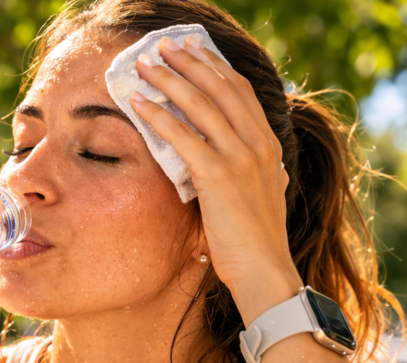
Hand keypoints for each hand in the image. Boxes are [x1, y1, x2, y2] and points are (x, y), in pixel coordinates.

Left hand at [128, 37, 302, 323]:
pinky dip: (158, 116)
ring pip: (200, 105)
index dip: (215, 68)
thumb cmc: (256, 244)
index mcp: (269, 147)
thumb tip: (239, 168)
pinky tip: (138, 104)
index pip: (240, 93)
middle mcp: (258, 144)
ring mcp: (240, 158)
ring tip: (144, 65)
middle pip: (220, 88)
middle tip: (163, 46)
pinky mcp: (219, 176)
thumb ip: (253, 175)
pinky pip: (182, 137)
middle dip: (190, 62)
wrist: (266, 272)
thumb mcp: (260, 198)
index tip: (194, 51)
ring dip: (169, 80)